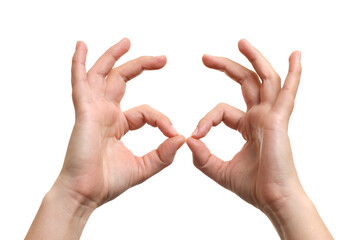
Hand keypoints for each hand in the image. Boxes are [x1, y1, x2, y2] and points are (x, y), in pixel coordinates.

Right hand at [57, 38, 184, 207]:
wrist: (86, 194)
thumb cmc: (108, 182)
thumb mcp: (144, 166)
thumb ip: (163, 154)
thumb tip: (183, 138)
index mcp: (118, 124)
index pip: (146, 111)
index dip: (162, 119)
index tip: (174, 132)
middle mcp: (105, 112)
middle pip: (122, 80)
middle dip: (141, 66)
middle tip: (163, 59)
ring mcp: (93, 110)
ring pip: (102, 74)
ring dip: (113, 56)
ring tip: (127, 42)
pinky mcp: (84, 112)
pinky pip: (80, 83)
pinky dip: (79, 63)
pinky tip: (81, 46)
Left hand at [187, 40, 332, 238]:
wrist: (272, 200)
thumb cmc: (253, 187)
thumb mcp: (220, 170)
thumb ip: (203, 157)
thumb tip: (188, 140)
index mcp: (249, 126)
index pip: (222, 110)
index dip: (206, 119)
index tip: (196, 135)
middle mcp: (261, 117)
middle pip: (245, 82)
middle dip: (226, 67)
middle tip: (205, 58)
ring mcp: (272, 116)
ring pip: (265, 78)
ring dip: (254, 58)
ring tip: (240, 42)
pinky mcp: (279, 119)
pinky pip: (287, 91)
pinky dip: (294, 73)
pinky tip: (296, 55)